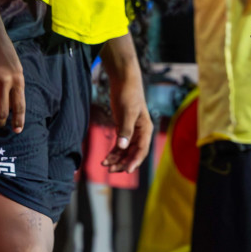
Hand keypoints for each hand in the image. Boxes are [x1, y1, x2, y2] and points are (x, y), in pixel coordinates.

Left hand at [102, 38, 152, 173]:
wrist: (123, 80)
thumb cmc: (128, 94)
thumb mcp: (127, 111)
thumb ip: (125, 130)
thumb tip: (122, 147)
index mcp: (145, 129)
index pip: (141, 150)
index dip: (134, 161)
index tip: (126, 171)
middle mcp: (140, 133)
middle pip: (133, 154)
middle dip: (123, 163)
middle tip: (111, 170)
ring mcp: (132, 132)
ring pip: (125, 151)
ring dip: (116, 159)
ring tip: (105, 165)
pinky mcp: (123, 129)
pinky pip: (119, 146)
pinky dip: (113, 152)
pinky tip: (105, 159)